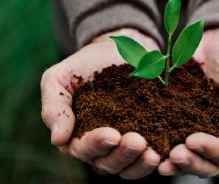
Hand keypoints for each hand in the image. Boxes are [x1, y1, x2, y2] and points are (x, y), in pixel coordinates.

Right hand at [41, 28, 161, 178]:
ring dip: (139, 164)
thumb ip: (54, 107)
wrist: (115, 50)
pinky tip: (164, 154)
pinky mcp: (145, 139)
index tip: (111, 134)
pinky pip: (147, 159)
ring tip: (152, 153)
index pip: (81, 149)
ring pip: (127, 168)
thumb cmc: (82, 66)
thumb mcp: (59, 78)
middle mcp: (98, 146)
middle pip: (106, 163)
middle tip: (137, 141)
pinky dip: (155, 161)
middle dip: (121, 155)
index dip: (96, 144)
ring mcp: (121, 146)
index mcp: (74, 135)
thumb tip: (57, 139)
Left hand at [158, 28, 218, 177]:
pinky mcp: (168, 118)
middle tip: (174, 153)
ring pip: (181, 155)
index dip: (211, 151)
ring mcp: (188, 130)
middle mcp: (211, 139)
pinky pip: (160, 134)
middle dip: (189, 161)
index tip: (194, 140)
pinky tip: (143, 141)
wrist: (217, 43)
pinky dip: (153, 141)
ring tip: (158, 156)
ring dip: (170, 159)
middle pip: (201, 162)